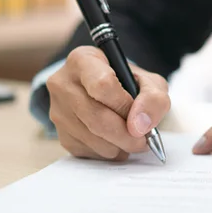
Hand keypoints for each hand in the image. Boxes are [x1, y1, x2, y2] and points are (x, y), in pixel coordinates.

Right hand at [47, 46, 170, 159]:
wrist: (107, 91)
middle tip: (143, 140)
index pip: (102, 85)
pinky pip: (88, 151)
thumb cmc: (127, 83)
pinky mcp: (61, 134)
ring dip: (119, 146)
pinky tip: (116, 141)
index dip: (125, 105)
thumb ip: (153, 98)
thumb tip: (140, 127)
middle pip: (96, 117)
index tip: (138, 115)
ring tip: (131, 138)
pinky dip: (108, 152)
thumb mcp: (148, 81)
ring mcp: (58, 110)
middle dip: (126, 134)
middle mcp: (63, 83)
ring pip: (93, 138)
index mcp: (83, 60)